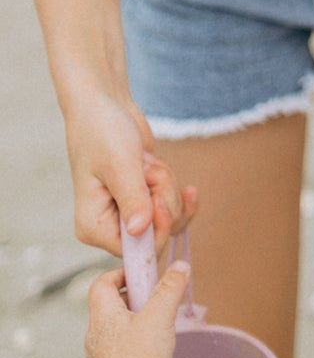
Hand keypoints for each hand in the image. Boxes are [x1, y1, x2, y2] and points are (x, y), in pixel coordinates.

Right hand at [67, 94, 195, 255]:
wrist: (104, 105)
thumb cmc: (102, 131)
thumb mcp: (119, 165)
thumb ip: (132, 199)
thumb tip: (140, 231)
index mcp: (93, 227)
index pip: (135, 251)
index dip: (156, 229)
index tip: (157, 197)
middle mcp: (109, 226)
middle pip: (157, 234)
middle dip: (163, 199)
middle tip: (147, 170)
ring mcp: (128, 213)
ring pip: (169, 218)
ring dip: (166, 185)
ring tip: (146, 162)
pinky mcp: (143, 199)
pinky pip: (173, 207)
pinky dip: (174, 186)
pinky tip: (176, 177)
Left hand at [85, 259, 190, 357]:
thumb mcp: (161, 315)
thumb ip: (171, 287)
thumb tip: (180, 265)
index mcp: (102, 316)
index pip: (101, 283)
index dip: (119, 274)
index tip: (141, 276)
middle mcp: (94, 336)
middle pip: (108, 306)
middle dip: (132, 298)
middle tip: (155, 301)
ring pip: (114, 329)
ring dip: (133, 322)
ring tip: (156, 329)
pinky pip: (117, 351)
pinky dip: (133, 345)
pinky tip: (151, 354)